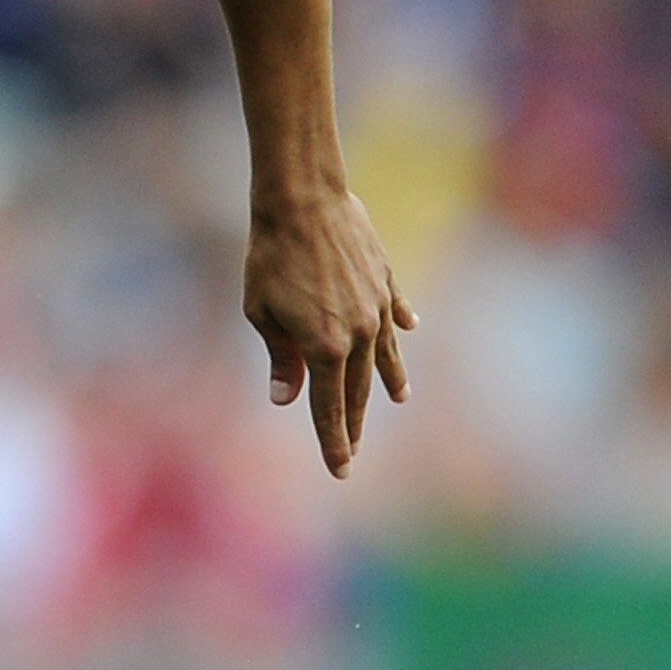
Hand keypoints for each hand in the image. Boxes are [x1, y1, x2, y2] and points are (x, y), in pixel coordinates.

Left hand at [245, 190, 414, 477]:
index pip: (329, 409)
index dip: (333, 442)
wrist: (304, 199)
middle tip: (354, 450)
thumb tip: (286, 399)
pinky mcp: (385, 280)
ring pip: (384, 355)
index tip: (340, 470)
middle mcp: (360, 333)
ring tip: (398, 399)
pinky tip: (408, 331)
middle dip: (353, 424)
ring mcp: (378, 306)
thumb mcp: (262, 312)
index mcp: (326, 347)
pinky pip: (395, 311)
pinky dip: (399, 328)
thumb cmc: (271, 256)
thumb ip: (280, 358)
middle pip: (358, 390)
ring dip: (388, 381)